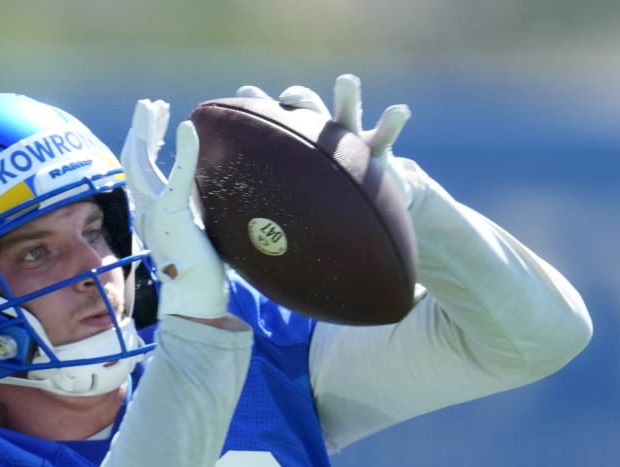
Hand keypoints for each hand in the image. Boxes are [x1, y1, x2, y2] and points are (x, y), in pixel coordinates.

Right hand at [120, 99, 228, 319]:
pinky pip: (176, 178)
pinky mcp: (173, 217)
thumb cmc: (200, 274)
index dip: (144, 143)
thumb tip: (205, 198)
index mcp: (150, 214)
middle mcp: (145, 211)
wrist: (196, 299)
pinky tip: (186, 127)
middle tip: (150, 105)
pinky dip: (182, 152)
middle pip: (132, 160)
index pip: (139, 170)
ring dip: (146, 131)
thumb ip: (191, 210)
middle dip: (141, 130)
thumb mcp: (193, 232)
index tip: (156, 122)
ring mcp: (155, 213)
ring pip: (140, 163)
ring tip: (153, 107)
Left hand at [238, 74, 414, 208]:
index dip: (258, 107)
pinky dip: (392, 120)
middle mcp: (322, 138)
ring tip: (346, 81)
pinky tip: (399, 110)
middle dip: (298, 98)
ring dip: (346, 96)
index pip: (274, 123)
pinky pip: (387, 133)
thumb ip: (260, 212)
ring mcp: (351, 141)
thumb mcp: (289, 211)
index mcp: (296, 148)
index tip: (244, 92)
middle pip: (308, 109)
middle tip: (287, 98)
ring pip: (347, 113)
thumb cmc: (320, 212)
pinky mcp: (379, 153)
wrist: (365, 215)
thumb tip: (220, 231)